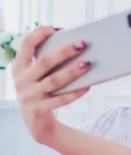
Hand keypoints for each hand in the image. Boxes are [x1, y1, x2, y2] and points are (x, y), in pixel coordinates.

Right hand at [13, 26, 90, 143]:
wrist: (37, 125)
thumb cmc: (42, 93)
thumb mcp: (37, 78)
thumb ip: (46, 64)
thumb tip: (75, 47)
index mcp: (19, 68)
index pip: (26, 44)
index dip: (41, 34)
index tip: (58, 29)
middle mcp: (21, 81)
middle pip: (44, 62)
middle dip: (64, 51)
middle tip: (82, 44)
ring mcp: (28, 97)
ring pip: (54, 81)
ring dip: (72, 71)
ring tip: (87, 64)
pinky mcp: (38, 110)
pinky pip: (60, 99)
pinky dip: (75, 92)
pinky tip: (87, 86)